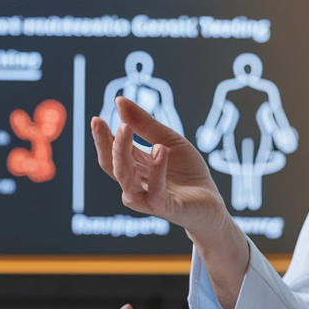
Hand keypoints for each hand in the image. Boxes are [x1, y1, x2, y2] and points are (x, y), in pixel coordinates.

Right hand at [91, 97, 231, 237]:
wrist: (212, 202)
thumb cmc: (188, 173)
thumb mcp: (167, 140)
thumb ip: (144, 123)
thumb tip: (118, 100)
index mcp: (133, 169)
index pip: (111, 154)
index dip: (102, 138)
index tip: (96, 119)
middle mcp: (135, 185)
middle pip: (113, 166)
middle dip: (109, 144)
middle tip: (110, 122)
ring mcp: (146, 198)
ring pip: (125, 178)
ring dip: (123, 153)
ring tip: (127, 129)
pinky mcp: (164, 207)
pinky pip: (155, 190)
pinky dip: (156, 170)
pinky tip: (159, 150)